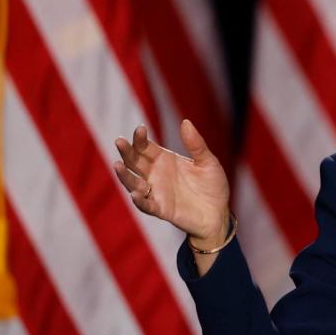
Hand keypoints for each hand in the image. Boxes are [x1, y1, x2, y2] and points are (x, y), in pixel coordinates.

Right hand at [113, 120, 229, 244]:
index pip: (145, 147)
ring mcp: (156, 192)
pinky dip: (139, 201)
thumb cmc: (213, 185)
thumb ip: (196, 144)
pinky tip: (135, 194)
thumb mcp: (208, 162)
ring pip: (134, 183)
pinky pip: (146, 205)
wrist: (218, 213)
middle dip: (126, 152)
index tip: (140, 129)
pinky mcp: (161, 209)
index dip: (140, 138)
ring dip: (125, 175)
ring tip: (117, 165)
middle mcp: (155, 175)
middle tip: (120, 141)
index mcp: (164, 160)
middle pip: (135, 162)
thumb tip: (185, 121)